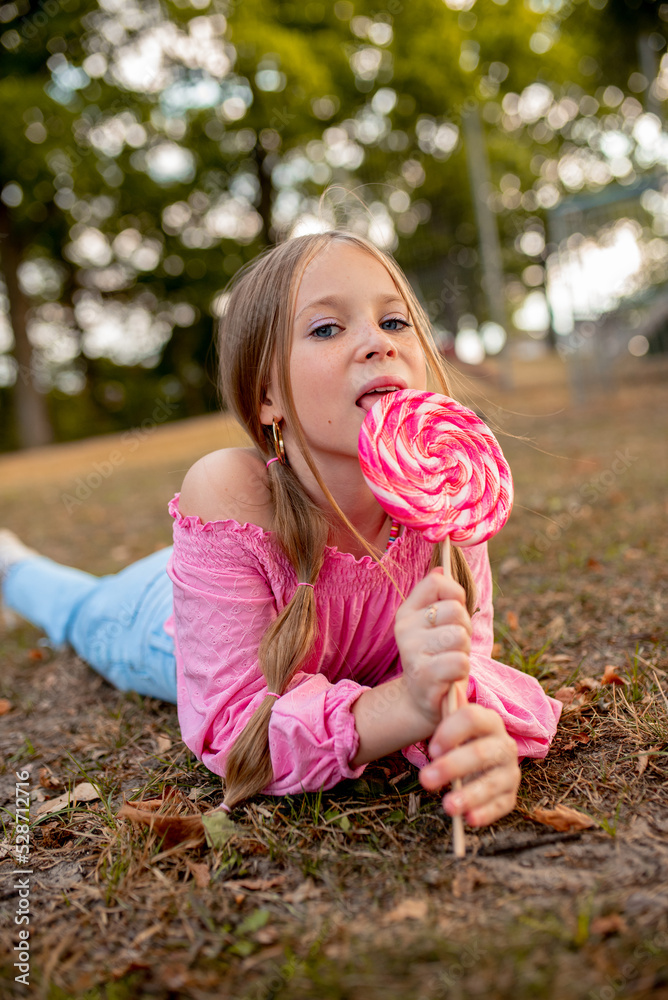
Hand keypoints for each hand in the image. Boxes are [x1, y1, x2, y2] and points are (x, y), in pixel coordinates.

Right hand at [394, 568, 471, 728]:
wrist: (422, 701)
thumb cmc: (435, 657)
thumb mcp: (433, 625)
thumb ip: (437, 596)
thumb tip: (441, 569)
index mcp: (406, 612)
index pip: (439, 583)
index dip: (456, 596)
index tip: (452, 616)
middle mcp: (405, 630)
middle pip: (456, 611)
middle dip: (464, 629)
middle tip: (454, 646)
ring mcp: (412, 653)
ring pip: (460, 636)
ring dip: (464, 651)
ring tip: (452, 660)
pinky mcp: (425, 676)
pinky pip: (460, 661)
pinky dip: (462, 669)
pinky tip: (450, 676)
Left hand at [419, 701, 519, 825]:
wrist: (462, 747)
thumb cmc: (451, 732)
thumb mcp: (446, 715)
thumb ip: (446, 700)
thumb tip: (449, 680)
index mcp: (488, 719)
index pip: (473, 718)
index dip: (451, 732)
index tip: (430, 748)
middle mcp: (503, 743)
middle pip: (481, 753)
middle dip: (452, 767)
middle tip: (424, 780)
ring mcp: (509, 770)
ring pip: (492, 781)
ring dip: (470, 794)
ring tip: (447, 807)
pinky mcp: (508, 794)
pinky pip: (501, 805)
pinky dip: (486, 813)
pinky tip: (468, 820)